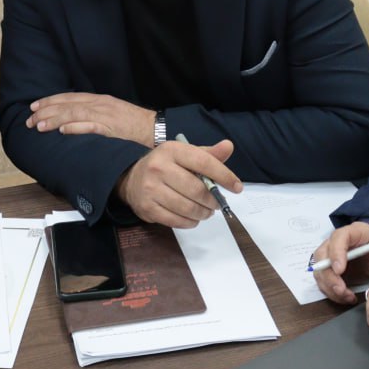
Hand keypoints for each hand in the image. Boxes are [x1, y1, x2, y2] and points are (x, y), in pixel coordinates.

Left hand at [26, 92, 154, 146]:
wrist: (157, 130)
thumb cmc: (134, 126)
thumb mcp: (113, 114)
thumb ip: (94, 114)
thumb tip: (73, 120)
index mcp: (100, 100)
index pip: (70, 97)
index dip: (51, 101)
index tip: (34, 106)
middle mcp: (101, 104)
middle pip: (68, 104)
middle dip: (46, 111)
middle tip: (29, 119)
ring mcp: (107, 116)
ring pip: (75, 114)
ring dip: (55, 120)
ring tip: (38, 126)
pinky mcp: (113, 129)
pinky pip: (92, 127)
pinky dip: (76, 127)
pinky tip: (63, 131)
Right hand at [116, 139, 240, 227]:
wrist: (132, 178)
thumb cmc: (166, 165)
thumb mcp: (185, 154)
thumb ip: (208, 154)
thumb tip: (228, 146)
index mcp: (172, 150)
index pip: (204, 163)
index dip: (224, 176)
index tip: (237, 188)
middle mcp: (159, 167)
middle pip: (196, 190)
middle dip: (213, 200)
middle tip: (218, 203)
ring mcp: (150, 189)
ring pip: (187, 208)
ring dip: (203, 213)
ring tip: (207, 212)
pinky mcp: (147, 208)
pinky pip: (176, 220)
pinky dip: (190, 222)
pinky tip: (193, 218)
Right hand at [311, 221, 368, 304]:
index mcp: (353, 232)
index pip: (338, 237)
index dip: (336, 253)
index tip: (340, 270)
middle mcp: (336, 242)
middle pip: (322, 255)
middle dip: (329, 275)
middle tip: (341, 289)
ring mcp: (330, 256)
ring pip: (320, 271)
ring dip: (330, 287)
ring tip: (348, 296)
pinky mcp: (330, 270)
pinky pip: (324, 282)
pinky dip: (333, 293)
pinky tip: (347, 297)